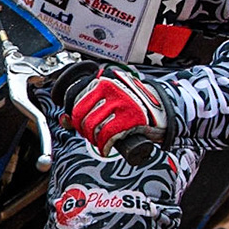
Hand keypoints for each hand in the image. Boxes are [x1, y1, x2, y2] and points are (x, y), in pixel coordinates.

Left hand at [52, 63, 167, 159]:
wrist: (164, 108)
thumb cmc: (135, 103)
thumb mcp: (110, 98)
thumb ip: (88, 104)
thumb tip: (64, 119)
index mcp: (103, 80)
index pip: (75, 100)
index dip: (73, 117)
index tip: (79, 124)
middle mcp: (110, 88)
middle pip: (82, 116)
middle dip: (83, 130)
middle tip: (92, 135)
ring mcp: (121, 102)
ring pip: (93, 127)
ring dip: (94, 140)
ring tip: (101, 141)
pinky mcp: (130, 118)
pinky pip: (107, 135)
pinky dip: (104, 146)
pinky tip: (106, 148)